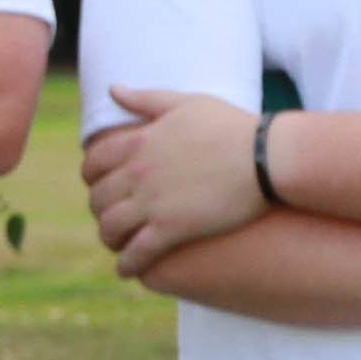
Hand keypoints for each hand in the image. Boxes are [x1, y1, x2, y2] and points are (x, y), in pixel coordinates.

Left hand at [82, 85, 273, 269]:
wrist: (269, 158)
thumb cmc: (234, 127)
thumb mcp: (188, 103)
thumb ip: (146, 99)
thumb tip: (112, 89)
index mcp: (137, 142)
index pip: (92, 163)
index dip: (92, 176)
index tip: (102, 184)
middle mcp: (136, 173)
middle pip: (97, 198)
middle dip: (100, 209)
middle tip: (112, 216)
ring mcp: (152, 203)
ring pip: (110, 227)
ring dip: (109, 238)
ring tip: (118, 244)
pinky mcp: (172, 229)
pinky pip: (136, 253)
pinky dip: (127, 265)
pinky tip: (128, 270)